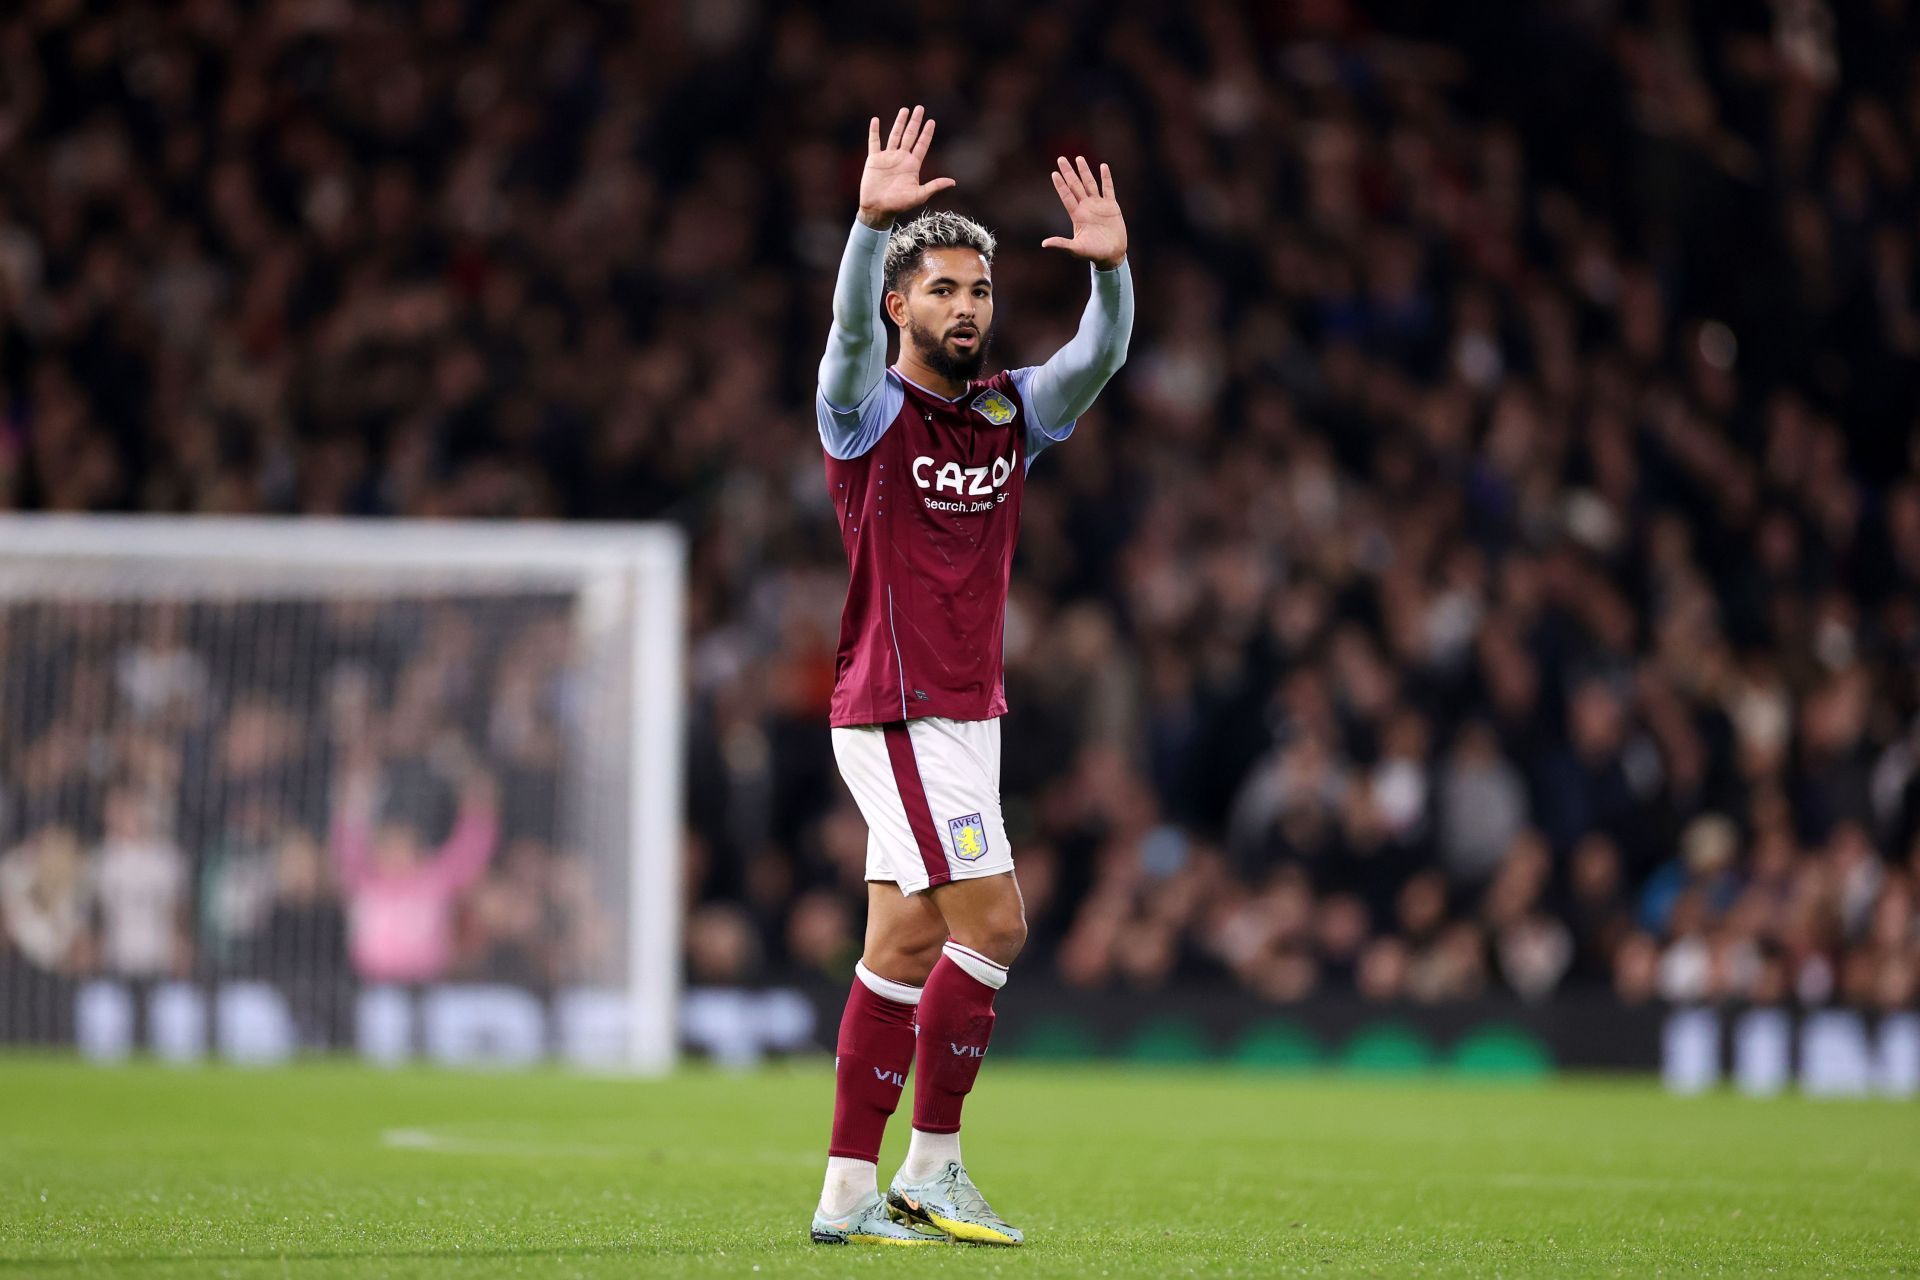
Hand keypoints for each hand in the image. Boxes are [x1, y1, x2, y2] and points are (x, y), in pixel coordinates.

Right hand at [858, 105, 954, 228]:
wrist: (878, 209)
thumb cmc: (899, 205)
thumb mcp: (919, 196)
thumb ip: (934, 186)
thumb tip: (953, 182)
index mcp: (912, 165)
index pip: (921, 145)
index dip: (926, 133)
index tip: (931, 121)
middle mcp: (901, 158)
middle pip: (910, 136)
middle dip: (915, 122)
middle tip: (920, 108)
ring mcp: (888, 157)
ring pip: (895, 135)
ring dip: (899, 123)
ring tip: (904, 110)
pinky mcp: (874, 160)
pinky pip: (874, 142)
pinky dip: (874, 132)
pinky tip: (876, 121)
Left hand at [1042, 156, 1127, 269]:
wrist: (1112, 255)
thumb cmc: (1093, 253)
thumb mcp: (1076, 249)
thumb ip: (1061, 244)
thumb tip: (1044, 244)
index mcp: (1077, 215)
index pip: (1066, 196)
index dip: (1060, 185)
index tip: (1054, 173)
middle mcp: (1086, 207)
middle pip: (1075, 186)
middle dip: (1068, 172)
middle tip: (1061, 158)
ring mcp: (1099, 205)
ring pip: (1090, 184)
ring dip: (1084, 171)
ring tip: (1079, 158)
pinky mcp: (1111, 206)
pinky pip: (1108, 188)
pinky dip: (1106, 178)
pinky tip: (1103, 166)